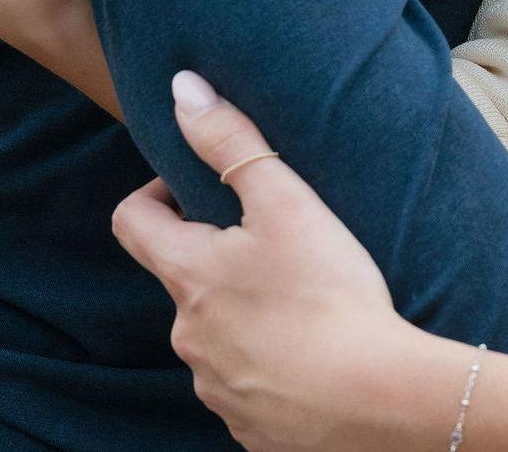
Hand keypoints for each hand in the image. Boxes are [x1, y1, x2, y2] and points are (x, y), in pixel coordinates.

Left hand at [114, 77, 426, 451]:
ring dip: (242, 307)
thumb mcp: (284, 201)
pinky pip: (243, 378)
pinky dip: (266, 358)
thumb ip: (230, 141)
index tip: (198, 187)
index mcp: (188, 276)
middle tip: (275, 237)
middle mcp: (188, 335)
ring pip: (215, 329)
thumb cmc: (329, 294)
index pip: (131, 221)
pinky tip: (309, 347)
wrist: (375, 400)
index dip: (155, 193)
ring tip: (300, 293)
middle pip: (182, 276)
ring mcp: (214, 386)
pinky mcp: (247, 423)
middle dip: (218, 252)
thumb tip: (182, 89)